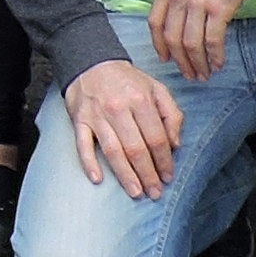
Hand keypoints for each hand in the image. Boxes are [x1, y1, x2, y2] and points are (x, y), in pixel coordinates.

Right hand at [62, 54, 184, 196]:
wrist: (92, 63)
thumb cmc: (127, 81)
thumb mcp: (157, 89)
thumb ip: (172, 114)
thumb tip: (176, 144)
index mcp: (141, 100)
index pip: (156, 138)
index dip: (164, 160)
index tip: (168, 176)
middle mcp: (119, 108)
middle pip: (136, 149)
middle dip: (148, 174)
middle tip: (155, 192)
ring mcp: (97, 116)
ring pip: (113, 151)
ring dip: (126, 175)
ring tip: (136, 193)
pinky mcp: (79, 120)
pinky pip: (83, 145)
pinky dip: (89, 163)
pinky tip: (98, 179)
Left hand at [145, 0, 252, 79]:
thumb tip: (176, 25)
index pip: (155, 23)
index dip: (159, 46)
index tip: (165, 59)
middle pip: (173, 38)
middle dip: (180, 62)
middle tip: (189, 75)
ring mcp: (199, 2)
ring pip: (192, 43)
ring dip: (198, 63)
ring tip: (203, 74)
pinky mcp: (220, 8)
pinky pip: (213, 39)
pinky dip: (215, 56)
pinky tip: (218, 63)